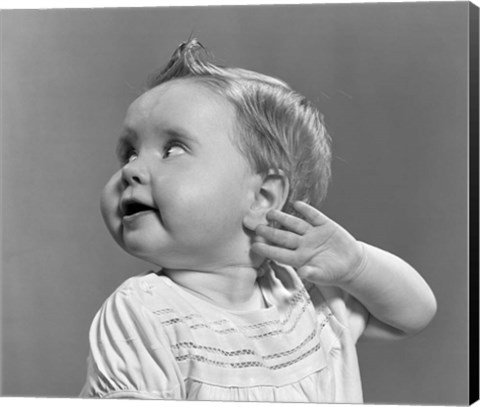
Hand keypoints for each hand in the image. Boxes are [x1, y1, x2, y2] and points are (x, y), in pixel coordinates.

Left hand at [251, 201, 365, 285]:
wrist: (351, 263)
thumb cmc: (333, 272)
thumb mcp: (323, 276)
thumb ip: (313, 274)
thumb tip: (302, 273)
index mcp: (300, 258)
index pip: (280, 253)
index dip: (267, 250)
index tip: (254, 246)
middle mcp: (304, 244)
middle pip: (284, 236)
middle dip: (270, 232)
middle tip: (257, 227)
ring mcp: (313, 234)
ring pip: (295, 224)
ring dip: (283, 218)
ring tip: (270, 213)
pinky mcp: (325, 225)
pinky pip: (314, 216)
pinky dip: (307, 210)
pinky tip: (297, 204)